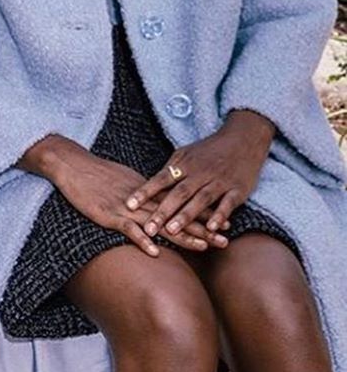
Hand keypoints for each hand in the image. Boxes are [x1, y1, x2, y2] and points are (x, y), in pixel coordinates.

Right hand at [23, 137, 226, 256]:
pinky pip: (128, 228)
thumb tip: (158, 203)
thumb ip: (143, 194)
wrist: (71, 164)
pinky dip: (142, 239)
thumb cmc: (95, 173)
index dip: (202, 215)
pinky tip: (155, 251)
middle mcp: (142, 200)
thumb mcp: (124, 181)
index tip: (224, 224)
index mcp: (147, 191)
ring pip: (159, 223)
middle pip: (177, 215)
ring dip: (181, 236)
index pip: (180, 204)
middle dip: (202, 228)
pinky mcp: (108, 214)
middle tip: (225, 239)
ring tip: (203, 247)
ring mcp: (126, 207)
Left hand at [125, 110, 274, 240]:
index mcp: (185, 163)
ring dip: (186, 215)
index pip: (160, 179)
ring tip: (172, 231)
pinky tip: (212, 228)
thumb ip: (171, 169)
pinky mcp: (237, 189)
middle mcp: (200, 173)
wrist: (242, 140)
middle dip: (163, 211)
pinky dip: (220, 215)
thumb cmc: (210, 150)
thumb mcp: (186, 153)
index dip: (145, 192)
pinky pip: (228, 203)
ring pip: (200, 199)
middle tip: (149, 228)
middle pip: (178, 193)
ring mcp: (219, 181)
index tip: (128, 205)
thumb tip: (151, 184)